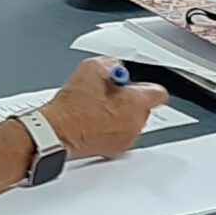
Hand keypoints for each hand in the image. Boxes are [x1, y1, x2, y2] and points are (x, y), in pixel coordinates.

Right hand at [40, 58, 169, 158]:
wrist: (56, 132)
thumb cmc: (72, 107)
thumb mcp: (92, 68)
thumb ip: (112, 64)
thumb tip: (117, 67)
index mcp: (136, 103)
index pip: (159, 93)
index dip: (146, 85)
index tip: (136, 84)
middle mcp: (136, 124)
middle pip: (144, 107)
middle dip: (130, 99)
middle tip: (109, 94)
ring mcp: (127, 139)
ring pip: (132, 121)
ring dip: (121, 114)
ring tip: (98, 108)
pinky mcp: (115, 150)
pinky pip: (121, 134)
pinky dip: (112, 128)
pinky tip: (95, 121)